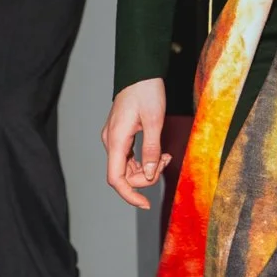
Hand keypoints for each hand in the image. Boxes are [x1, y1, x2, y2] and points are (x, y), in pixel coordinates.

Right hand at [102, 78, 171, 208]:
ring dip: (147, 168)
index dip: (129, 195)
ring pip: (128, 168)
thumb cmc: (146, 92)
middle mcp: (111, 142)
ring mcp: (114, 139)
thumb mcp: (155, 121)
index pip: (116, 179)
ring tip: (165, 156)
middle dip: (146, 177)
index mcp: (116, 140)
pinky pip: (130, 158)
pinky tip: (159, 153)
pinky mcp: (121, 136)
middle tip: (165, 162)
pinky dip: (145, 160)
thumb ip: (151, 150)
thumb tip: (148, 175)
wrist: (140, 72)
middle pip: (124, 175)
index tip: (145, 204)